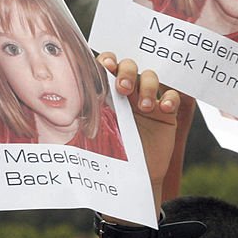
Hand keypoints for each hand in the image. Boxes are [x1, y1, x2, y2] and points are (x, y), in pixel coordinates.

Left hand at [98, 54, 180, 190]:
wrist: (132, 176)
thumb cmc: (111, 155)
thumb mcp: (95, 133)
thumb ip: (86, 114)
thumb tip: (65, 101)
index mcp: (108, 93)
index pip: (108, 66)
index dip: (108, 61)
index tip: (107, 66)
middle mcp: (128, 93)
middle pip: (130, 66)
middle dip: (127, 71)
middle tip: (123, 88)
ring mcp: (148, 101)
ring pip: (151, 77)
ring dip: (147, 86)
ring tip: (144, 107)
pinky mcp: (166, 113)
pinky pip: (172, 96)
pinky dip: (170, 98)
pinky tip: (164, 108)